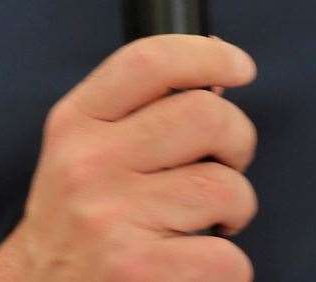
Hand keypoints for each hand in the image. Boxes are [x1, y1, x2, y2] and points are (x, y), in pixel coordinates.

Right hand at [0, 34, 258, 280]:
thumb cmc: (75, 222)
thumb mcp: (82, 150)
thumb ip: (138, 109)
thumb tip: (215, 67)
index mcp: (76, 122)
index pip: (151, 61)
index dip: (208, 55)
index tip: (240, 68)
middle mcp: (90, 164)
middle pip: (206, 116)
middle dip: (238, 139)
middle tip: (226, 165)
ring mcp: (113, 219)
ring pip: (226, 187)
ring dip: (236, 206)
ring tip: (210, 220)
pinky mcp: (140, 272)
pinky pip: (228, 257)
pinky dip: (230, 266)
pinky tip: (200, 264)